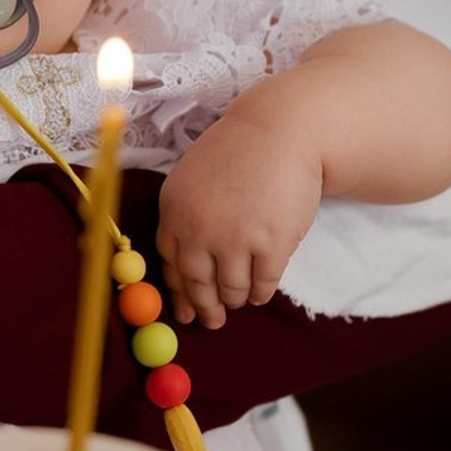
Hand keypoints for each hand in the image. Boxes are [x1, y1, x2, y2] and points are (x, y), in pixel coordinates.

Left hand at [157, 107, 322, 328]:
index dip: (178, 290)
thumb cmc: (238, 153)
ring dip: (235, 300)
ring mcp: (235, 238)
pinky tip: (260, 292)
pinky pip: (262, 284)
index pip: (170, 262)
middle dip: (204, 307)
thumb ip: (185, 218)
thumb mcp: (193, 179)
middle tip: (212, 321)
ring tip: (238, 301)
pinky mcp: (271, 244)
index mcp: (174, 209)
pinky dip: (260, 293)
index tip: (184, 309)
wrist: (281, 130)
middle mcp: (198, 228)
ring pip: (231, 289)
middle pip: (197, 283)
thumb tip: (183, 268)